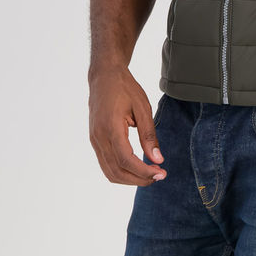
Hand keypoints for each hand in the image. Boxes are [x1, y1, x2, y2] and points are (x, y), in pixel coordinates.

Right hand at [88, 67, 166, 185]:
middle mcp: (99, 137)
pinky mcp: (95, 140)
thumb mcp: (143, 107)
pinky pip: (106, 164)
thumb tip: (158, 160)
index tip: (161, 173)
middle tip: (158, 176)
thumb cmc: (125, 88)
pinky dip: (121, 171)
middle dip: (138, 179)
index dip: (143, 172)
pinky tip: (136, 167)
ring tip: (149, 174)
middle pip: (117, 171)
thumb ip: (149, 135)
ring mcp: (94, 140)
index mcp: (111, 128)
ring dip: (130, 178)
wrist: (104, 76)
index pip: (126, 160)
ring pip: (109, 171)